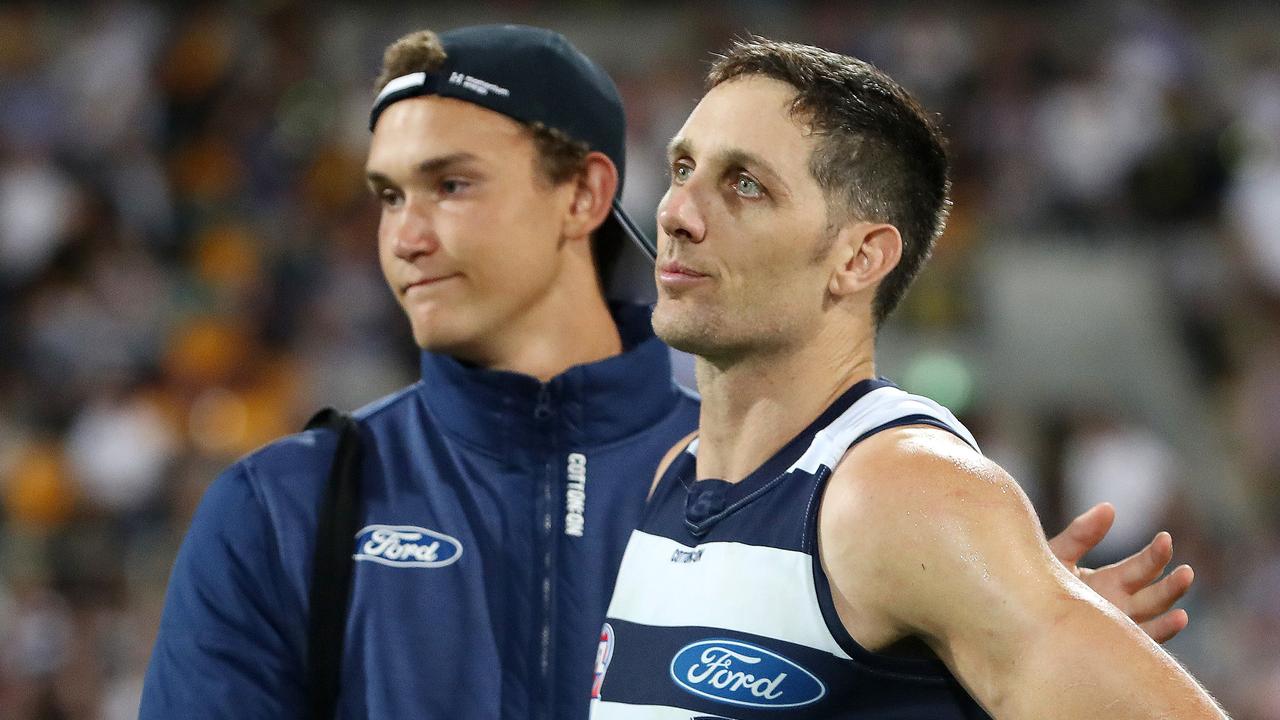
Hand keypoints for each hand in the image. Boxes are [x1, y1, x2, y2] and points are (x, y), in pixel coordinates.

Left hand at [1047, 502, 1193, 642]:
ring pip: (1154, 615)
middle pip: (1154, 592)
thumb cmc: (1034, 582)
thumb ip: (1082, 535)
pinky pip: (1143, 640)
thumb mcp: (1058, 555)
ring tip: (1186, 582)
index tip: (1165, 539)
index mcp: (1111, 581)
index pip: (1142, 567)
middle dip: (1170, 580)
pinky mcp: (1112, 645)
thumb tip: (1109, 507)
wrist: (1015, 616)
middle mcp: (1120, 604)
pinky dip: (1163, 630)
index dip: (1155, 555)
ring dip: (1171, 600)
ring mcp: (1118, 626)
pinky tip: (1179, 617)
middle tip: (1185, 570)